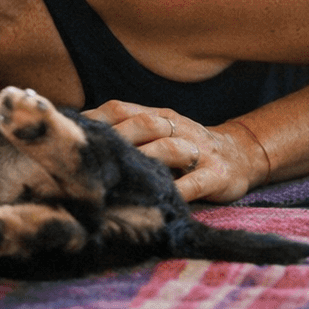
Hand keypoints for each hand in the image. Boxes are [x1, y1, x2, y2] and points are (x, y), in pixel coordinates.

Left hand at [83, 100, 269, 202]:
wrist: (240, 155)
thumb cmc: (185, 146)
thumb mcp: (158, 130)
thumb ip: (125, 130)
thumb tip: (78, 139)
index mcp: (157, 115)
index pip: (120, 109)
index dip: (93, 118)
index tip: (68, 133)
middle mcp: (177, 127)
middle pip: (142, 125)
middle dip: (114, 138)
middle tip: (87, 157)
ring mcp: (198, 150)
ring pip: (169, 149)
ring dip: (143, 160)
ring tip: (117, 175)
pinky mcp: (218, 174)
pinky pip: (195, 182)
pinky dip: (176, 190)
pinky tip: (158, 199)